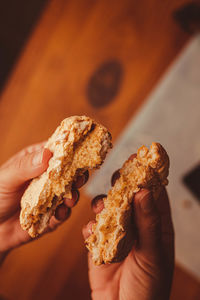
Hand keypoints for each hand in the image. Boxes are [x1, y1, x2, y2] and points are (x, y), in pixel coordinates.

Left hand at [0, 142, 88, 254]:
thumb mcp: (7, 177)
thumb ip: (25, 166)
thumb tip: (47, 155)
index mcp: (36, 161)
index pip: (57, 151)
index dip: (70, 151)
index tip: (80, 153)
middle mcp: (45, 177)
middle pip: (68, 171)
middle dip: (76, 174)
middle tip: (79, 179)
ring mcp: (49, 196)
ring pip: (69, 192)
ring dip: (72, 195)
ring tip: (69, 199)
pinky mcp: (51, 215)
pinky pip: (63, 213)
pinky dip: (64, 212)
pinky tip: (59, 213)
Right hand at [83, 161, 173, 299]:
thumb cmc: (148, 288)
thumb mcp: (153, 254)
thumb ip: (148, 222)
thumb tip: (144, 191)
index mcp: (155, 226)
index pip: (153, 195)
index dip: (147, 176)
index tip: (141, 159)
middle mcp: (136, 226)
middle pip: (128, 197)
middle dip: (122, 186)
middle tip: (117, 176)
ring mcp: (116, 234)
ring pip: (108, 209)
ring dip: (103, 206)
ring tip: (101, 209)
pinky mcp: (98, 245)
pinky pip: (92, 229)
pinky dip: (90, 228)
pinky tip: (91, 233)